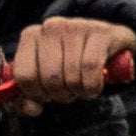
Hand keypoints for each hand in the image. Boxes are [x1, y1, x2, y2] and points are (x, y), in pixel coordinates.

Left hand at [3, 15, 135, 108]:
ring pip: (71, 75)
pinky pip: (91, 67)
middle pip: (50, 77)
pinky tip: (95, 87)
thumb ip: (29, 97)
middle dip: (60, 94)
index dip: (36, 93)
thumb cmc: (73, 63)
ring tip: (82, 89)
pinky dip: (93, 85)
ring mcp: (77, 27)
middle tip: (68, 93)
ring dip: (79, 92)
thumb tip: (32, 108)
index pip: (24, 75)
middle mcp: (51, 27)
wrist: (111, 44)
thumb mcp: (46, 77)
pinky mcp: (101, 32)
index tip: (46, 96)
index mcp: (31, 36)